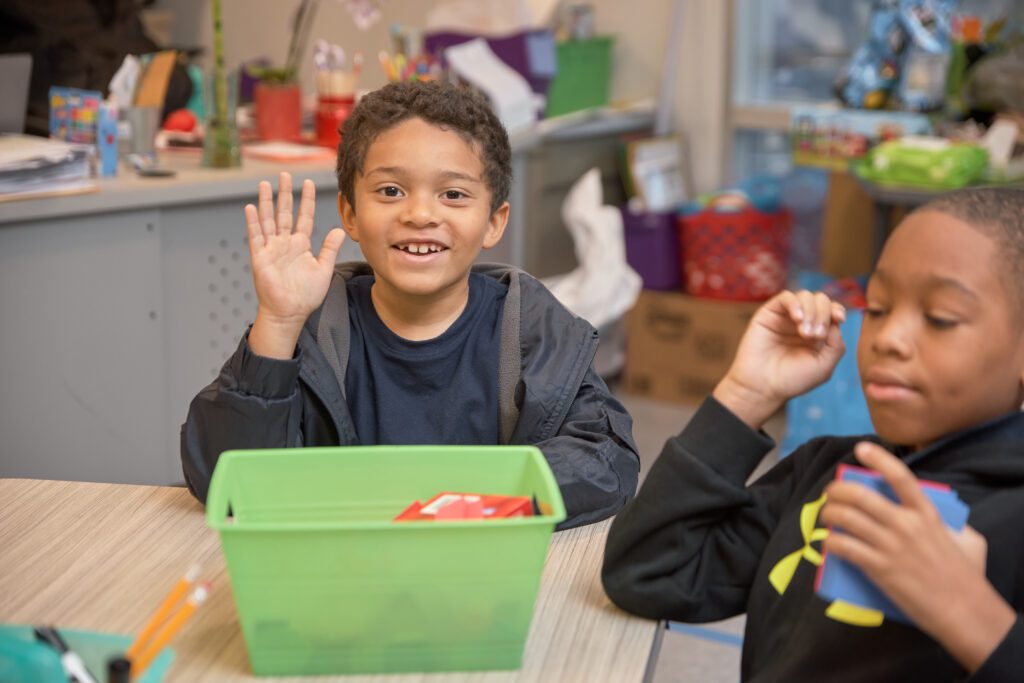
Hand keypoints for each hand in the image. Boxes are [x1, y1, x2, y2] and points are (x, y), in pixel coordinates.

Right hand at [245, 172, 344, 358]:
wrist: (289, 313)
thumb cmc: (306, 296)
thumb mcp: (323, 270)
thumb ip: (330, 249)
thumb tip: (339, 230)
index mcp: (301, 245)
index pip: (304, 217)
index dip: (306, 200)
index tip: (308, 183)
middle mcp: (285, 243)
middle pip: (284, 212)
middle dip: (285, 193)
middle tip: (285, 174)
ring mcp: (271, 249)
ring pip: (268, 219)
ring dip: (266, 202)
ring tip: (265, 184)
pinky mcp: (259, 257)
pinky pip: (255, 236)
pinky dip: (253, 222)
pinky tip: (251, 207)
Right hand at [714, 290, 845, 427]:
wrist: (762, 386)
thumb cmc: (792, 380)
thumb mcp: (824, 366)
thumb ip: (836, 344)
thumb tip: (835, 322)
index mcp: (817, 334)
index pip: (832, 311)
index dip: (838, 310)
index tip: (839, 319)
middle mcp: (802, 323)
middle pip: (821, 300)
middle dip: (823, 314)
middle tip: (814, 336)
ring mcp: (785, 317)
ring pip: (805, 296)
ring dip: (811, 311)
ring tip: (805, 333)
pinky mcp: (769, 313)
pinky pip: (786, 297)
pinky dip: (795, 304)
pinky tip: (797, 319)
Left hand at [821, 442, 1014, 672]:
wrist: (963, 610)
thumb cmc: (967, 576)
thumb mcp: (967, 539)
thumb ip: (950, 522)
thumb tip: (934, 512)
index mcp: (927, 513)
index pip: (900, 476)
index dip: (878, 459)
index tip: (861, 449)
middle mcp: (906, 525)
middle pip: (859, 496)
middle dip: (837, 491)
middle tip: (830, 494)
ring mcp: (891, 546)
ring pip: (846, 519)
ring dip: (828, 514)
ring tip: (826, 516)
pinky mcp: (879, 568)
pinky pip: (844, 547)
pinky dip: (830, 541)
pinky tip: (827, 542)